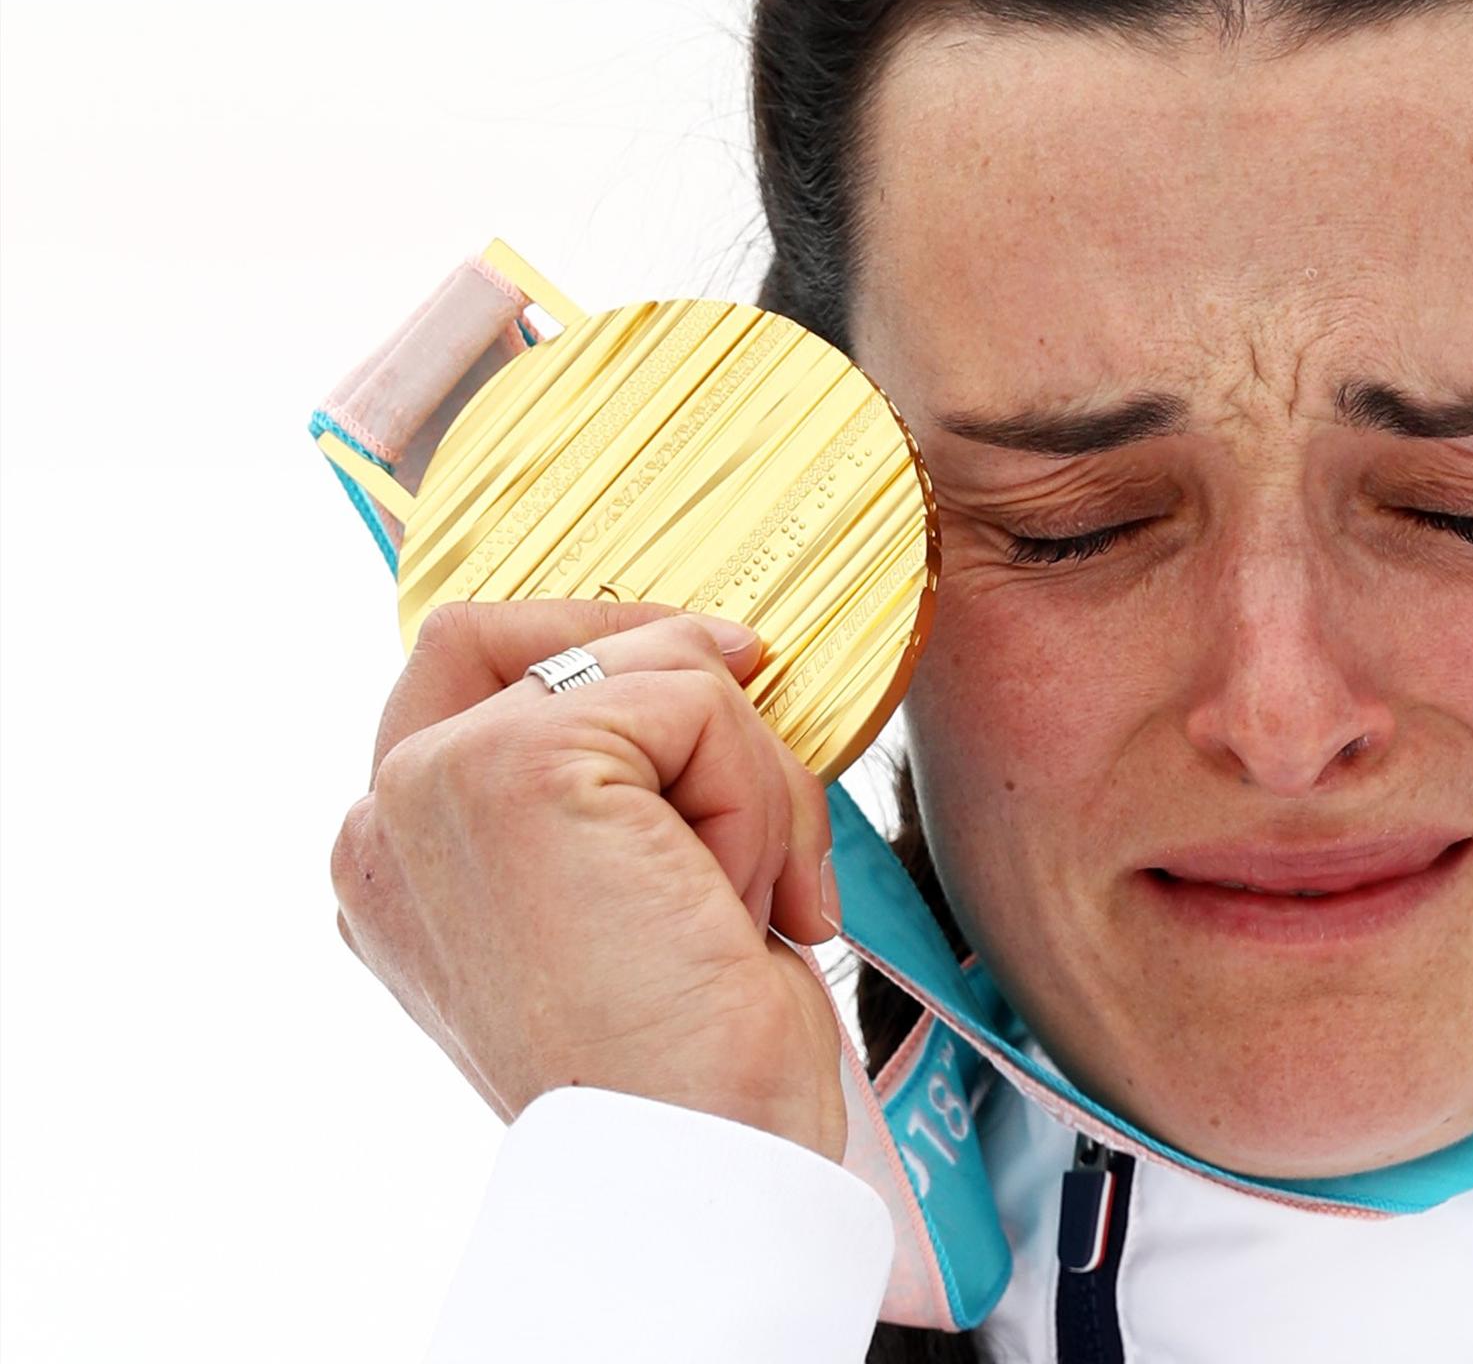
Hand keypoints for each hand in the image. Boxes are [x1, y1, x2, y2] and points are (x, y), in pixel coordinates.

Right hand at [330, 598, 848, 1159]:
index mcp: (396, 863)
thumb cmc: (686, 1068)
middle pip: (545, 638)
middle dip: (690, 699)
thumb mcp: (630, 898)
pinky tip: (736, 906)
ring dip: (750, 784)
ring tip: (740, 907)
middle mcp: (384, 821)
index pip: (471, 662)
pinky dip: (758, 796)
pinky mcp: (513, 765)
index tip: (719, 666)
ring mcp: (434, 785)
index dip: (601, 643)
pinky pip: (696, 700)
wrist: (694, 1157)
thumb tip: (714, 653)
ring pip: (655, 673)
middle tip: (765, 796)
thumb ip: (616, 785)